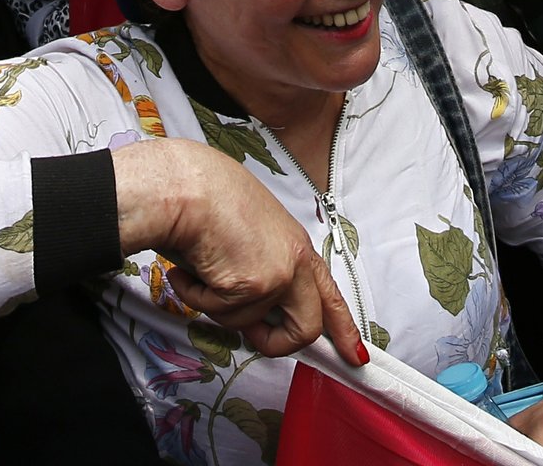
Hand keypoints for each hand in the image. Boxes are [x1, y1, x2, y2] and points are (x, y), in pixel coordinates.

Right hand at [113, 139, 366, 364]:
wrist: (187, 186)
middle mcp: (296, 263)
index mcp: (298, 247)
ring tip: (200, 268)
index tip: (355, 355)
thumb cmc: (209, 197)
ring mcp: (277, 277)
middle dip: (276, 344)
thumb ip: (265, 267)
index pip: (330, 295)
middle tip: (249, 334)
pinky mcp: (251, 288)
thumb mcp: (254, 234)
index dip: (343, 329)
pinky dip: (195, 295)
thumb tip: (256, 307)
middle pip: (306, 329)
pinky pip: (217, 312)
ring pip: (245, 323)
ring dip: (215, 304)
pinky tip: (188, 267)